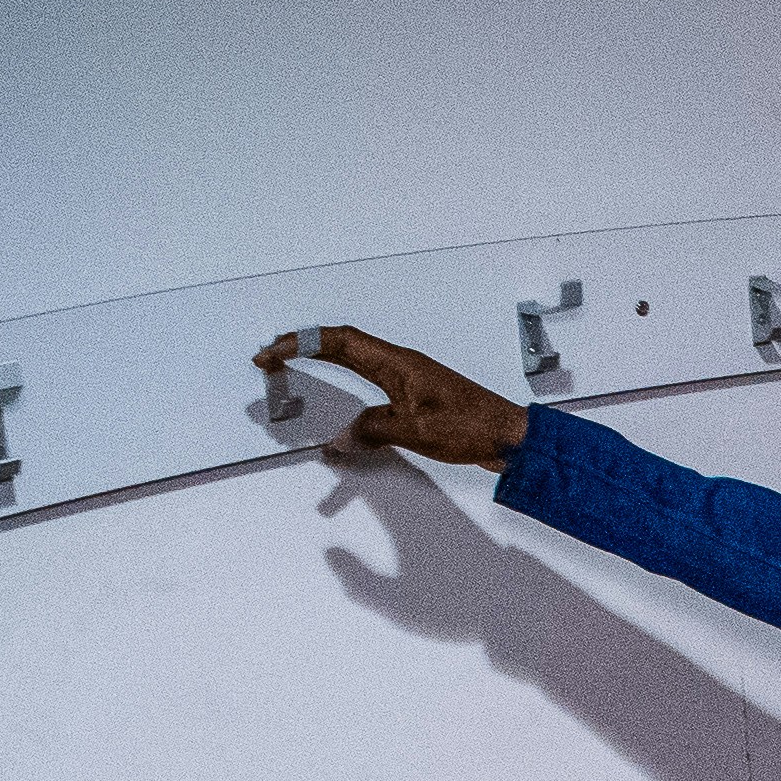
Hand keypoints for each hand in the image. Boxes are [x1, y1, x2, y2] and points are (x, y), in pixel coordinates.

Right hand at [257, 323, 527, 465]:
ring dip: (322, 356)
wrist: (510, 436)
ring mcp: (408, 377)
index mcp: (397, 363)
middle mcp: (400, 363)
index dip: (301, 342)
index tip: (272, 351)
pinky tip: (341, 396)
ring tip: (293, 362)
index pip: (339, 341)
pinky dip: (345, 379)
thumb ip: (373, 431)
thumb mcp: (416, 431)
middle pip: (341, 343)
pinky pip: (370, 379)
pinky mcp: (415, 394)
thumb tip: (339, 439)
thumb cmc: (474, 426)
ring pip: (355, 358)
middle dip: (302, 344)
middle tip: (270, 354)